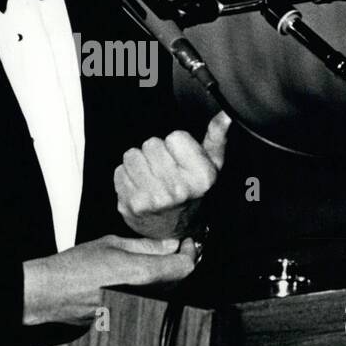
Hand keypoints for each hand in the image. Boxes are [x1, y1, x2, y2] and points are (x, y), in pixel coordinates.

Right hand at [22, 235, 198, 325]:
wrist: (49, 294)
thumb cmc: (74, 267)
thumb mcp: (111, 244)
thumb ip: (145, 246)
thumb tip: (169, 244)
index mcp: (141, 274)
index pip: (184, 267)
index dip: (191, 252)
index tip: (188, 243)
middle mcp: (143, 297)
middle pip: (178, 281)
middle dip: (178, 263)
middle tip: (174, 247)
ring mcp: (136, 312)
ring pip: (165, 293)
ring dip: (166, 277)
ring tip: (152, 261)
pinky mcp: (127, 320)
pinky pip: (149, 303)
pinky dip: (150, 290)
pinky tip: (135, 279)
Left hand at [114, 111, 230, 239]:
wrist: (176, 230)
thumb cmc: (193, 191)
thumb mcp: (212, 165)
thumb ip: (217, 137)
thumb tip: (225, 115)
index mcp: (201, 177)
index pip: (175, 137)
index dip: (176, 145)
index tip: (180, 159)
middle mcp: (177, 189)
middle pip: (151, 144)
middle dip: (156, 153)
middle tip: (164, 169)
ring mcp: (152, 198)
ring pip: (132, 155)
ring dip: (139, 163)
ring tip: (151, 176)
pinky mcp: (131, 204)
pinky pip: (120, 171)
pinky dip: (127, 177)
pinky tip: (140, 187)